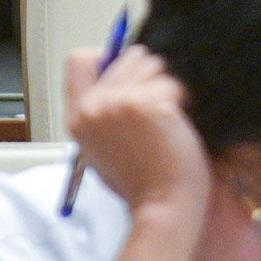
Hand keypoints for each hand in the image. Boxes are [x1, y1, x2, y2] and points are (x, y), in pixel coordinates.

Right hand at [65, 45, 211, 225]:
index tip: (129, 77)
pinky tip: (177, 124)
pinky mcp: (146, 104)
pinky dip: (183, 97)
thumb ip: (104, 108)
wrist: (162, 205)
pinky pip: (174, 81)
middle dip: (150, 74)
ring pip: (154, 63)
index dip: (108, 59)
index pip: (80, 58)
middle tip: (158, 109)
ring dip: (168, 84)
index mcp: (76, 116)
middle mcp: (92, 107)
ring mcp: (117, 104)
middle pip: (128, 55)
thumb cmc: (142, 179)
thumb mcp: (103, 144)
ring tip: (167, 118)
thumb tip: (126, 69)